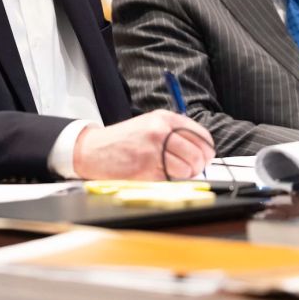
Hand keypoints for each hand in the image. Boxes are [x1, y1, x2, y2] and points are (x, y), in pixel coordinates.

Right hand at [73, 110, 214, 180]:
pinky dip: (168, 181)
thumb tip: (201, 152)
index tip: (202, 158)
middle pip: (198, 154)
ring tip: (171, 172)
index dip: (206, 151)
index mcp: (165, 118)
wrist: (93, 149)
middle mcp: (161, 131)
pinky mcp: (146, 168)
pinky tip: (155, 173)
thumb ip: (174, 134)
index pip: (202, 136)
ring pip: (187, 169)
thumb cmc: (123, 140)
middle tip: (189, 169)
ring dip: (184, 175)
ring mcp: (153, 150)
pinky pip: (170, 179)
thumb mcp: (149, 125)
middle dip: (198, 166)